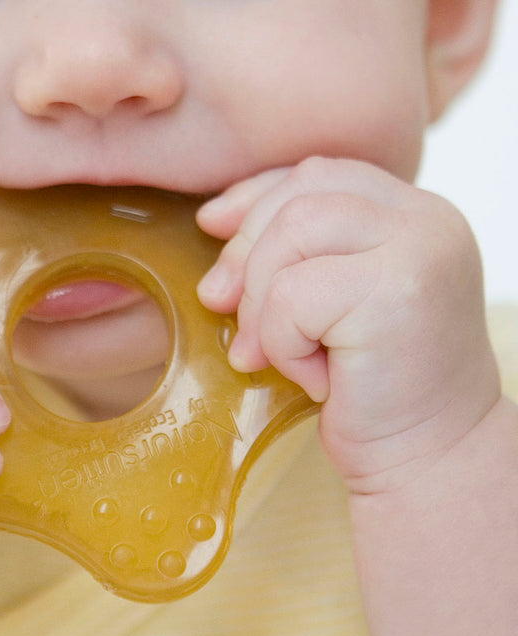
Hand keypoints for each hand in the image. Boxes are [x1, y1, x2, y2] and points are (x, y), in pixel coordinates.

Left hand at [197, 157, 500, 493]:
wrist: (426, 458)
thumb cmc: (369, 387)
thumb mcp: (329, 305)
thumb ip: (293, 254)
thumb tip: (212, 220)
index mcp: (412, 214)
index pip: (319, 174)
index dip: (255, 198)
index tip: (212, 227)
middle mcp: (427, 220)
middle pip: (299, 198)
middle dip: (245, 257)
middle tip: (224, 311)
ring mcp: (420, 250)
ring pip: (291, 237)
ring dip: (262, 305)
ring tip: (276, 355)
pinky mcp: (398, 293)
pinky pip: (292, 296)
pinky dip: (283, 343)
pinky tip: (314, 379)